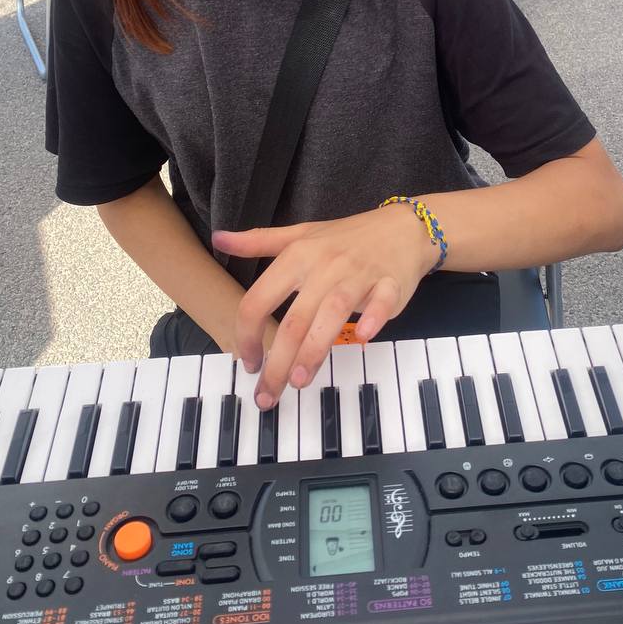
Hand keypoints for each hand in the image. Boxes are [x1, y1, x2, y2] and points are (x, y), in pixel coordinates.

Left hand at [212, 205, 433, 406]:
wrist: (403, 228)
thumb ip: (259, 241)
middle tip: (267, 395)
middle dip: (277, 362)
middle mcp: (324, 266)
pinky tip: (363, 337)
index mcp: (298, 256)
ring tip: (299, 381)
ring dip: (315, 349)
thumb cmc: (346, 237)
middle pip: (293, 319)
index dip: (246, 335)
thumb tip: (219, 238)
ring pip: (332, 314)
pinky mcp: (390, 284)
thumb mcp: (300, 234)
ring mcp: (358, 275)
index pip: (259, 298)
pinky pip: (382, 302)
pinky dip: (373, 318)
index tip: (248, 363)